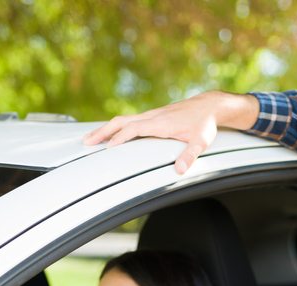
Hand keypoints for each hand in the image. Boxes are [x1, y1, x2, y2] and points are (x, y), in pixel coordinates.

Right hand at [83, 91, 259, 173]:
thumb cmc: (205, 124)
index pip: (134, 129)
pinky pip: (129, 120)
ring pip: (123, 120)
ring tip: (90, 139)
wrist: (209, 106)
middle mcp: (153, 116)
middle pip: (121, 122)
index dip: (120, 138)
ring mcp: (151, 115)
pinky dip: (116, 127)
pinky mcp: (153, 116)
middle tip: (87, 143)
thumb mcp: (201, 142)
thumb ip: (190, 156)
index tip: (107, 148)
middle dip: (103, 132)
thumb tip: (180, 170)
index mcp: (161, 123)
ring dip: (106, 129)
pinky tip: (109, 134)